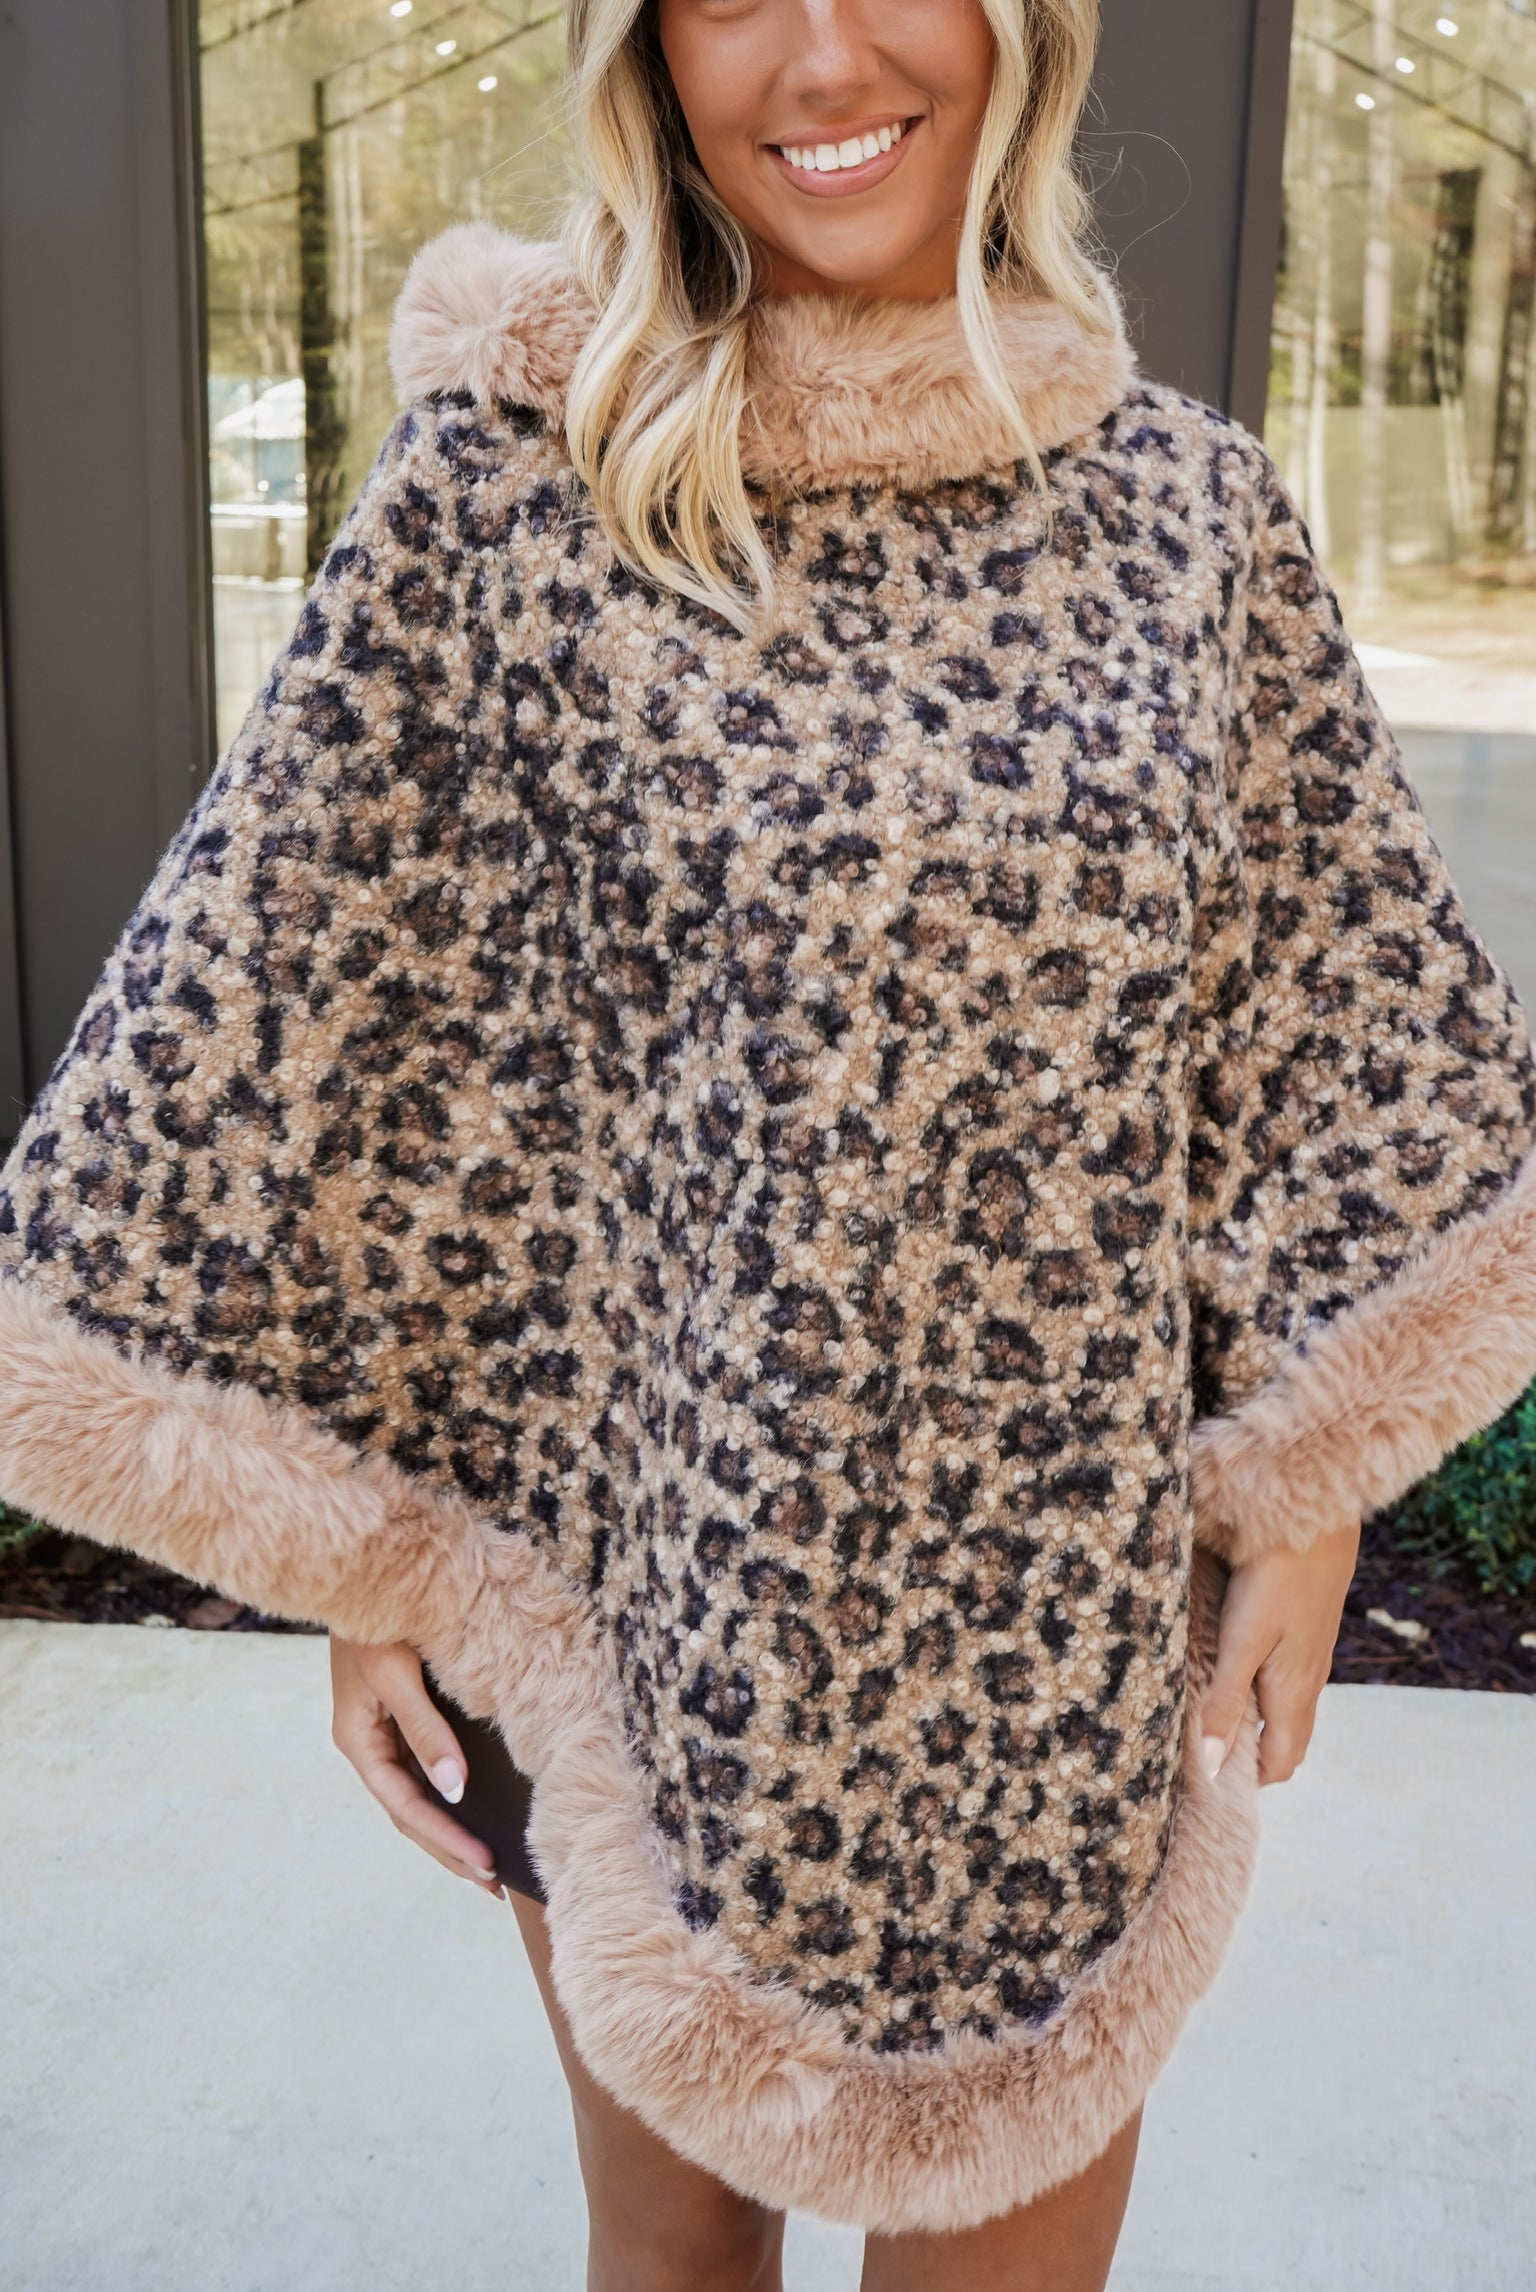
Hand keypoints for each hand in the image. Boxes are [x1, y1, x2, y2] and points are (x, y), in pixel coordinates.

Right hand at [329, 1636, 503, 1894]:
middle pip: (411, 1813)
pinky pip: (425, 1768)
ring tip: (489, 1863)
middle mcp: (369, 1743)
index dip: (445, 1840)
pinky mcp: (401, 1716)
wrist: (368, 1570)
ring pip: (418, 1796)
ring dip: (450, 1830)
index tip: (485, 1865)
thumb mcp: (397, 1673)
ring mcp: (383, 1732)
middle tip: (493, 1884)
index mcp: (358, 1740)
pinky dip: (452, 1795)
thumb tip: (454, 1790)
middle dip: (450, 1850)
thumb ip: (426, 1731)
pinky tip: (477, 1808)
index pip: (406, 1807)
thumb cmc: (378, 1617)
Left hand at [1199, 1521, 1360, 1786]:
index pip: (1280, 1762)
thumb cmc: (1276, 1579)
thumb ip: (1225, 1703)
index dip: (1251, 1779)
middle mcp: (1309, 1681)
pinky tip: (1240, 1670)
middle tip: (1209, 1755)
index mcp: (1293, 1694)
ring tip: (1217, 1718)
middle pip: (1288, 1741)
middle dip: (1255, 1758)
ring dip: (1260, 1724)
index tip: (1211, 1782)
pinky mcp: (1308, 1630)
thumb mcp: (1242, 1642)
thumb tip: (1212, 1768)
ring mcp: (1312, 1656)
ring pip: (1290, 1710)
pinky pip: (1291, 1679)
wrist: (1316, 1520)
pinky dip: (1267, 1692)